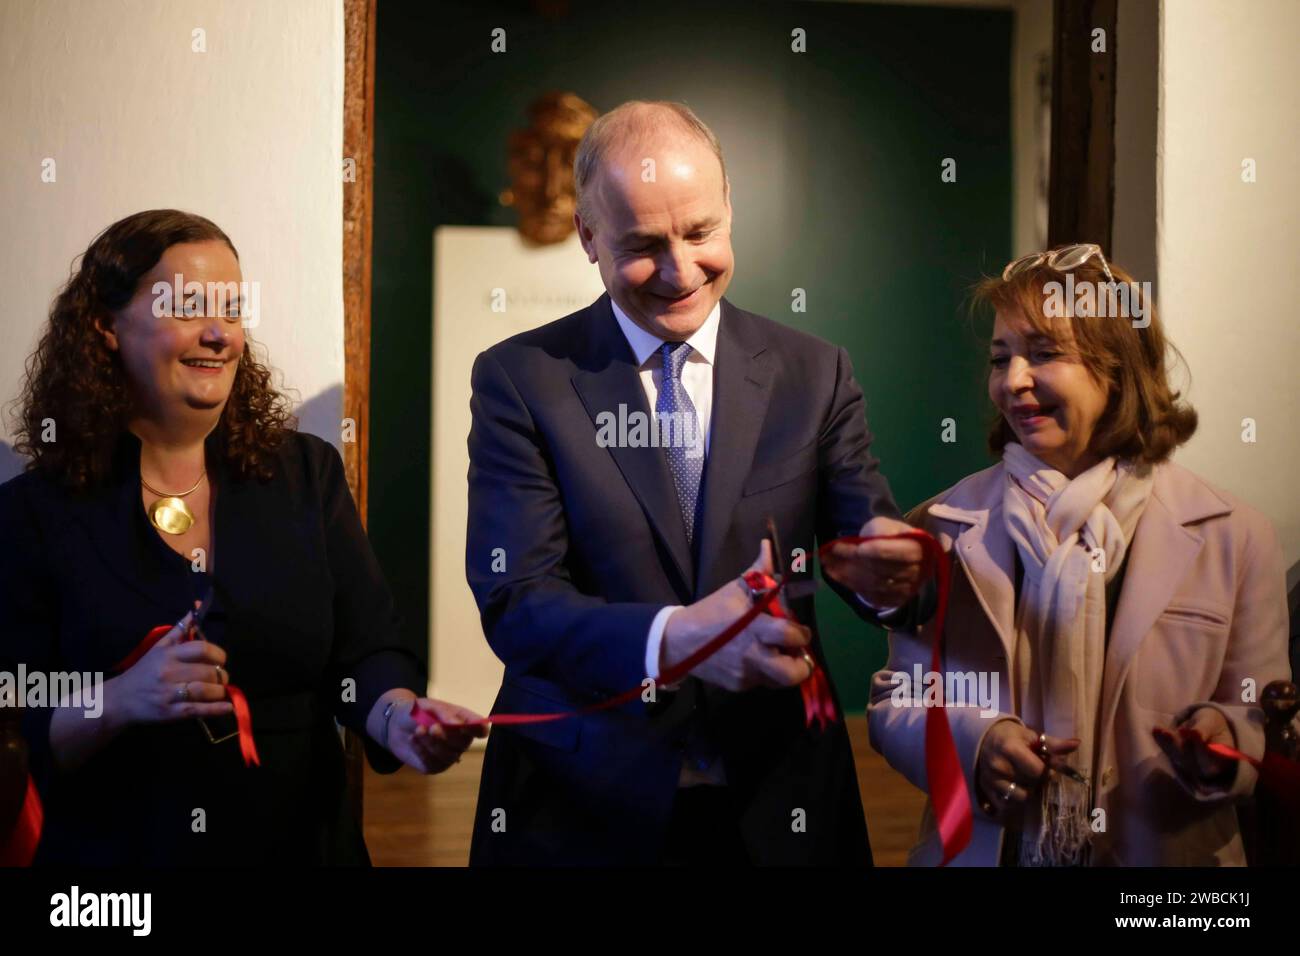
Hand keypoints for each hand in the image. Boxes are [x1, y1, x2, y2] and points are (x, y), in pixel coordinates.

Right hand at [109, 608, 233, 726]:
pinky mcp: (170, 713)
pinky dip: (216, 709)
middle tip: (221, 678)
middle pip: (208, 672)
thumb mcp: (159, 647)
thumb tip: (196, 608)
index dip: (219, 654)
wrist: (119, 700)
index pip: (202, 649)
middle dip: (221, 675)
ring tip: (221, 691)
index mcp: (168, 654)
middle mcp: (168, 672)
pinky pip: (198, 710)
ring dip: (220, 691)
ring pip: (205, 691)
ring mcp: (169, 694)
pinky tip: (227, 707)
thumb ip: (180, 630)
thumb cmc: (144, 671)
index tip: (220, 660)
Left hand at [387, 695, 487, 773]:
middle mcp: (460, 742)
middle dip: (447, 736)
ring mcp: (448, 756)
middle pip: (463, 744)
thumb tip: (457, 724)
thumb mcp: (430, 705)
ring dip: (432, 743)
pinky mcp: (434, 767)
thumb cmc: (418, 711)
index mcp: (464, 723)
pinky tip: (413, 739)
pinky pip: (432, 763)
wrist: (396, 723)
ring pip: (447, 755)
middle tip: (433, 727)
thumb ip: (445, 713)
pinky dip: (422, 750)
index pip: (480, 730)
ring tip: (418, 730)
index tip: (466, 726)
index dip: (478, 729)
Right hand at [661, 539, 811, 691]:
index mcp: (755, 628)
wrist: (679, 642)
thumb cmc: (710, 612)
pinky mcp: (738, 686)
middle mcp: (753, 655)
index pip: (790, 635)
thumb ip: (758, 571)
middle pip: (792, 673)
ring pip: (779, 681)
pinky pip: (761, 682)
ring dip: (784, 669)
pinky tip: (754, 659)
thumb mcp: (735, 589)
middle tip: (796, 652)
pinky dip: (764, 672)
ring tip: (777, 656)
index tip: (800, 630)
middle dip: (802, 666)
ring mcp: (746, 674)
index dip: (802, 634)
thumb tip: (768, 544)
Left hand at [821, 516, 925, 607]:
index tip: (846, 545)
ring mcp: (907, 589)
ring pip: (873, 584)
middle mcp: (916, 572)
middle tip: (827, 555)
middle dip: (849, 562)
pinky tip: (837, 576)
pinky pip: (872, 595)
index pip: (892, 551)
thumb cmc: (890, 536)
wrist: (901, 555)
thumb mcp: (884, 525)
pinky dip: (852, 586)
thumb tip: (859, 545)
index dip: (870, 549)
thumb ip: (875, 531)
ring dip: (847, 575)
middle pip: (878, 569)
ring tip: (828, 566)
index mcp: (917, 548)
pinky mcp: (896, 600)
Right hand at [975, 720, 1078, 828]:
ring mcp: (991, 780)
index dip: (1048, 771)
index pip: (1039, 771)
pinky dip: (1014, 799)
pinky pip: (1007, 804)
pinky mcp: (986, 789)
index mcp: (1010, 749)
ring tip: (1026, 780)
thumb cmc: (1011, 736)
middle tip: (1036, 771)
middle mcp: (998, 766)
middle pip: (1032, 785)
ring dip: (1028, 791)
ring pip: (1021, 797)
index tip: (1048, 765)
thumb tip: (1077, 744)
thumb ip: (1054, 744)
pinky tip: (1015, 787)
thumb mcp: (1031, 736)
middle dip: (1039, 780)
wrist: (984, 738)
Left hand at [1153, 707, 1235, 786]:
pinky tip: (1156, 730)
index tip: (1194, 732)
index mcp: (1221, 760)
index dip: (1201, 748)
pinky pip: (1168, 750)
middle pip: (1191, 760)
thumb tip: (1196, 733)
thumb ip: (1205, 729)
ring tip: (1161, 731)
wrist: (1205, 724)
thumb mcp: (1212, 722)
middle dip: (1180, 746)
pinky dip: (1161, 740)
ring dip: (1168, 743)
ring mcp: (1188, 764)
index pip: (1210, 760)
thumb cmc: (1213, 724)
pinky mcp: (1176, 757)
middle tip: (1172, 732)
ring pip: (1177, 756)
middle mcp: (1204, 767)